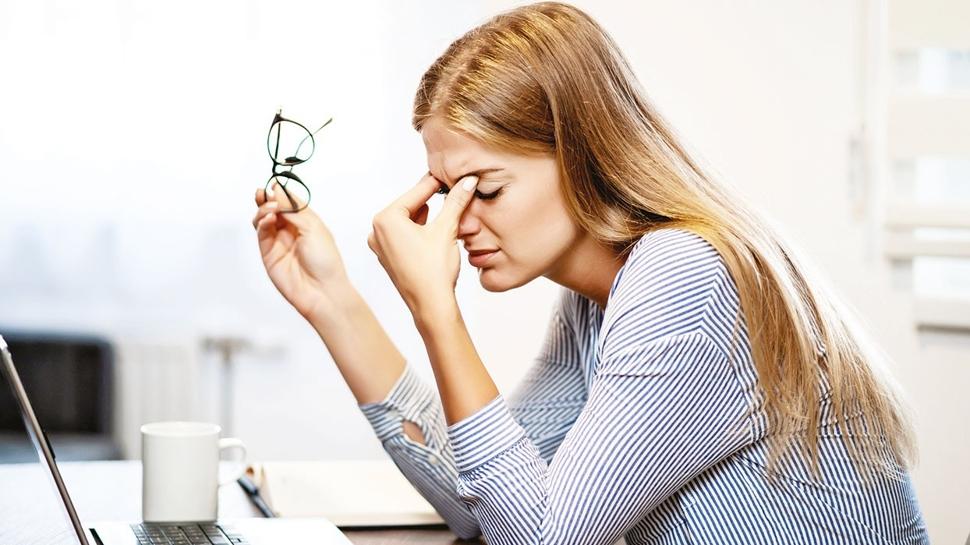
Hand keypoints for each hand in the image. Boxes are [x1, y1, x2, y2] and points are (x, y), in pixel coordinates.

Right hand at [252, 183, 348, 318]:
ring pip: (263, 219)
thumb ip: (293, 209)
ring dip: (263, 210)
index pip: (289, 202)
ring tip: (269, 209)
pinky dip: (262, 223)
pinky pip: (261, 233)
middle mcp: (291, 230)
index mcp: (306, 222)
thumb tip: (277, 190)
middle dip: (266, 199)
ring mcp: (278, 242)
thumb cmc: (325, 260)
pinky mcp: (268, 254)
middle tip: (263, 192)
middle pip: (273, 208)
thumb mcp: (314, 227)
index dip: (280, 193)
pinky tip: (268, 219)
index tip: (274, 184)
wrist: (322, 290)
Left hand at [368, 172, 478, 316]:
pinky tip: (435, 230)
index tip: (450, 174)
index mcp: (385, 219)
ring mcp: (380, 246)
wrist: (430, 306)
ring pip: (408, 221)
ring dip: (428, 216)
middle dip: (432, 201)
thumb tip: (468, 182)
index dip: (437, 183)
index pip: (416, 192)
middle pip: (410, 206)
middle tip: (451, 191)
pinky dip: (420, 231)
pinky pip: (404, 236)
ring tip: (447, 211)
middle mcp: (376, 231)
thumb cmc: (433, 271)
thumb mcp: (447, 230)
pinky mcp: (389, 258)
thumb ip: (456, 202)